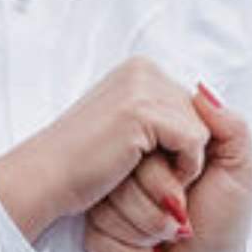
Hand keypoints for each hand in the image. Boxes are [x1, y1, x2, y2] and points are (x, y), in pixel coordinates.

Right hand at [0, 57, 209, 243]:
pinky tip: (151, 179)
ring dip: (184, 165)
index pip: (191, 107)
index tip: (149, 163)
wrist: (45, 182)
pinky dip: (184, 169)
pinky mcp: (142, 111)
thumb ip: (164, 112)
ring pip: (202, 130)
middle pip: (200, 116)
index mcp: (139, 71)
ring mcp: (142, 87)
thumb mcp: (131, 130)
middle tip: (146, 174)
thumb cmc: (83, 164)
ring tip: (146, 177)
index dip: (180, 143)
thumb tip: (207, 91)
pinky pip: (195, 141)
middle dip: (184, 152)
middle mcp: (143, 69)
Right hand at [84, 84, 251, 251]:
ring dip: (150, 224)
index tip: (193, 180)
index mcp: (162, 135)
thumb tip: (200, 89)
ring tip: (165, 233)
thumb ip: (229, 125)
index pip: (161, 129)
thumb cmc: (222, 221)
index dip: (182, 163)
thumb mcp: (239, 168)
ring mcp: (108, 188)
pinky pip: (102, 223)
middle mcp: (131, 155)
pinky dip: (132, 244)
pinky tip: (147, 250)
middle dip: (166, 196)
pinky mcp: (94, 221)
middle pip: (137, 163)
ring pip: (116, 195)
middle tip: (180, 209)